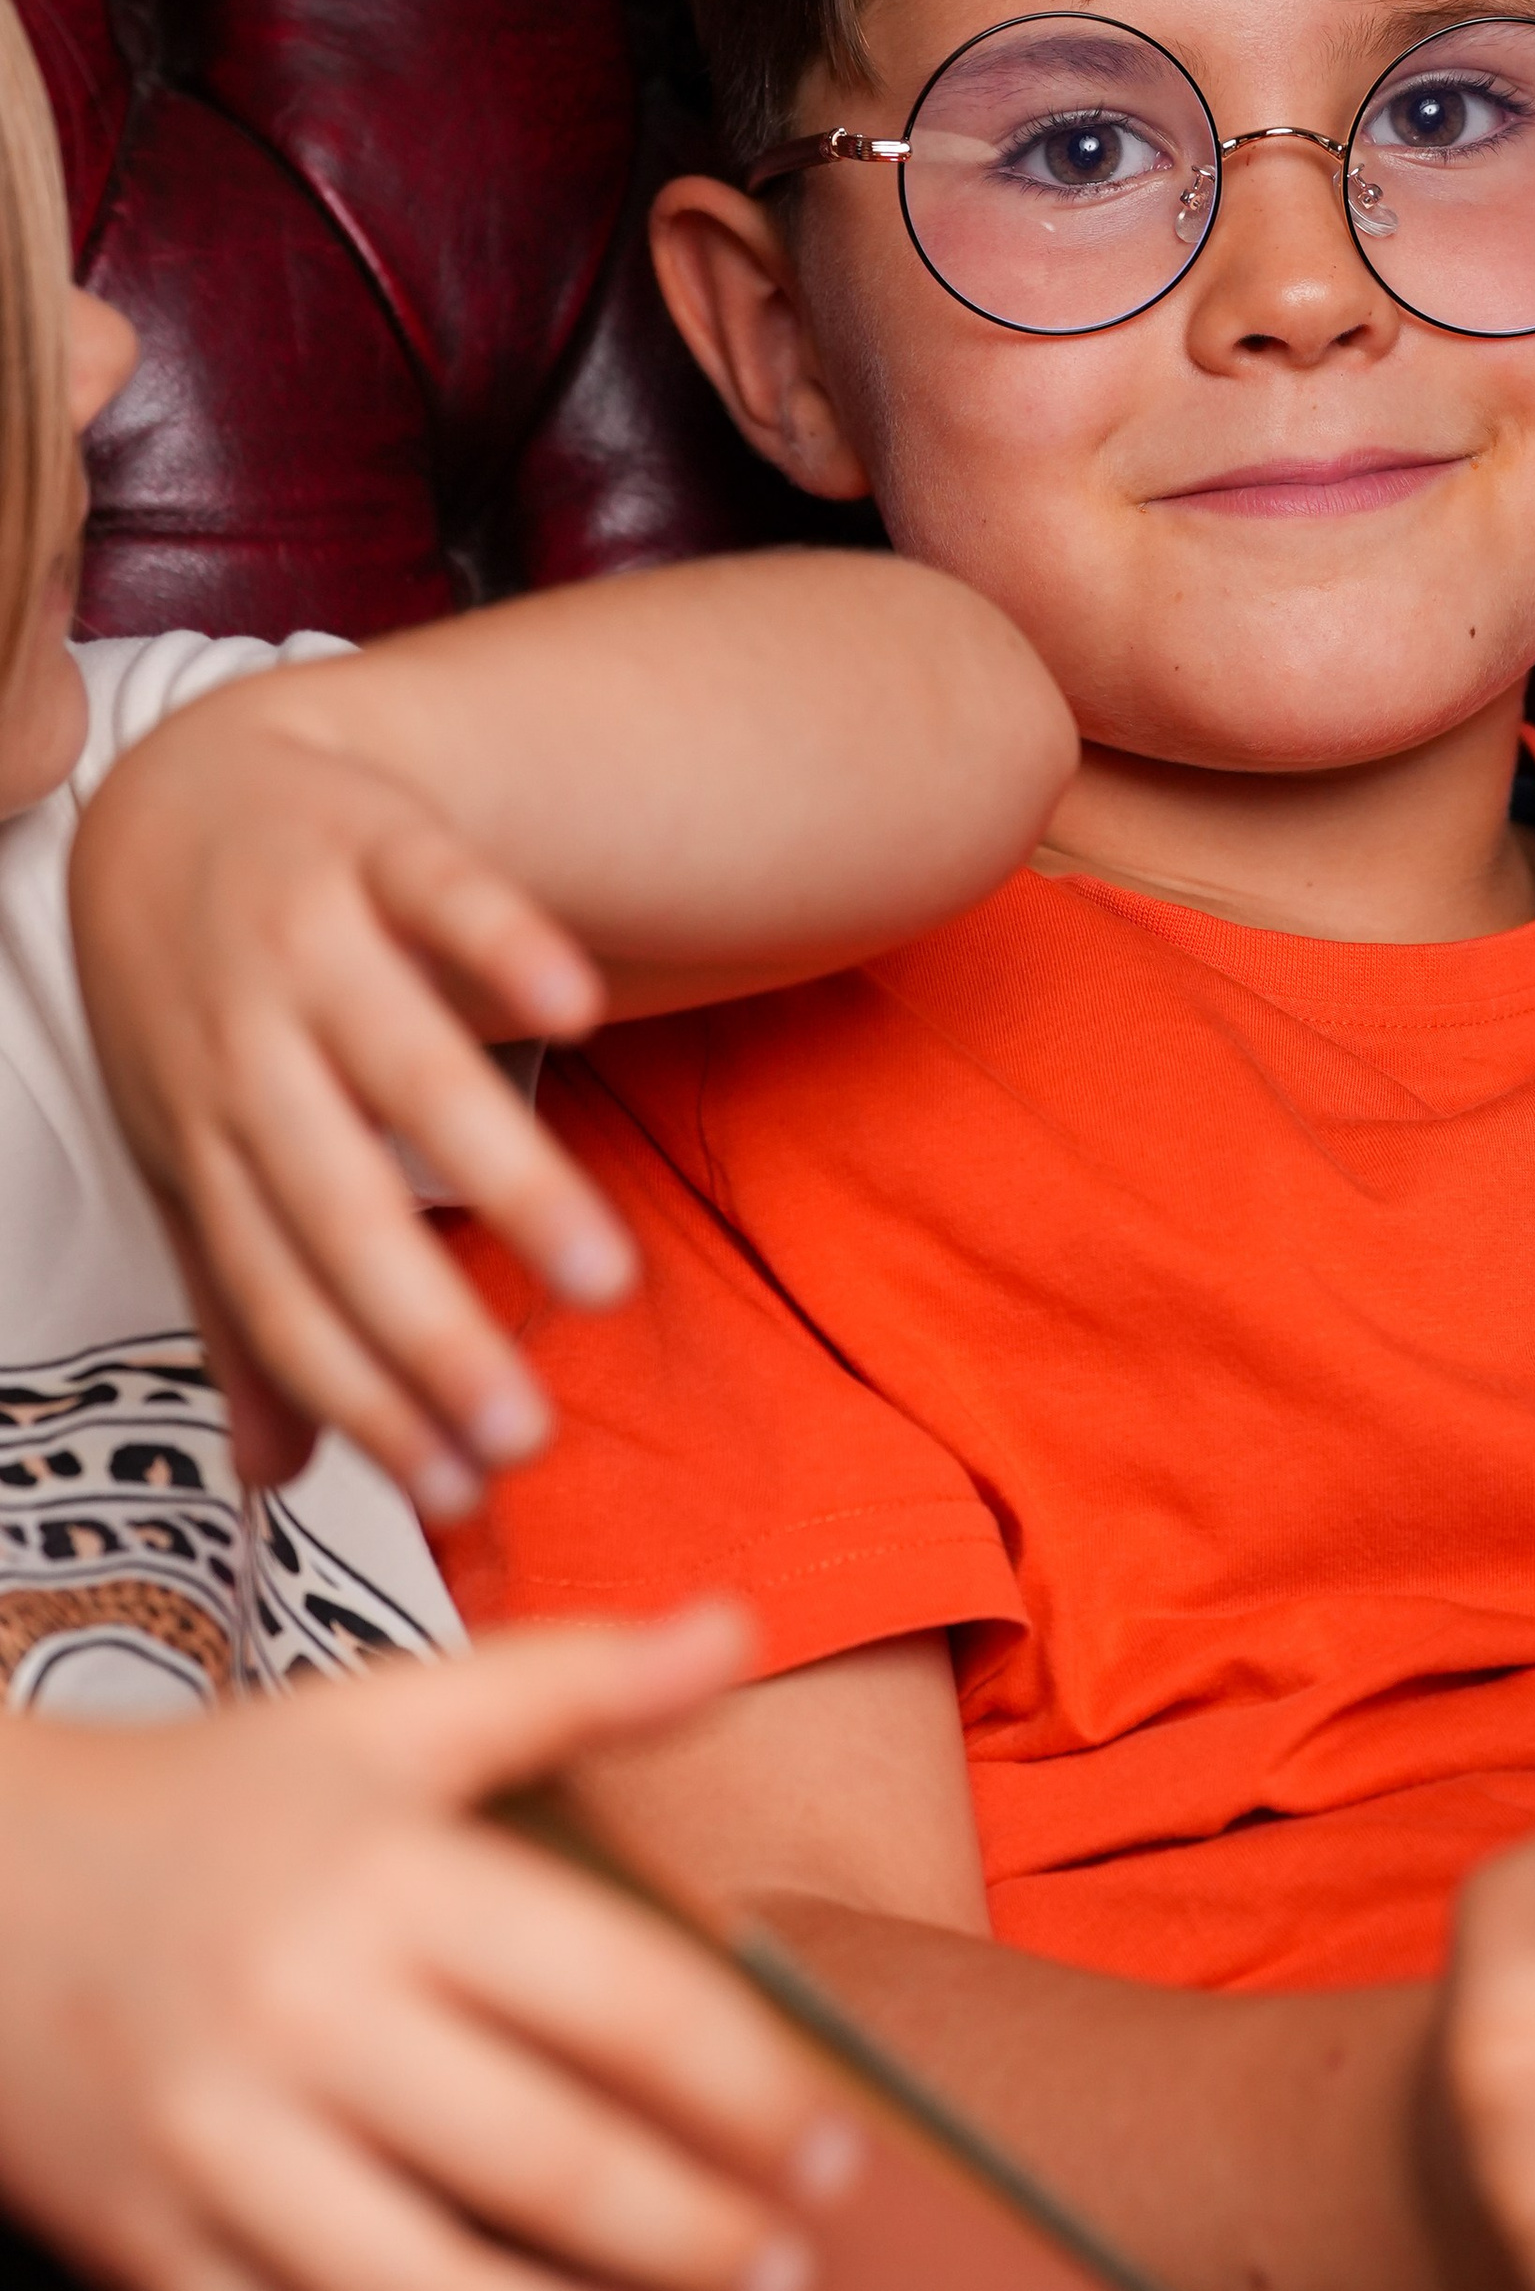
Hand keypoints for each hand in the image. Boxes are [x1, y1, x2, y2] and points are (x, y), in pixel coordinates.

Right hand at [0, 1604, 860, 2290]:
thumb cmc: (218, 1804)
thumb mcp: (388, 1715)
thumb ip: (573, 1679)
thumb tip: (739, 1626)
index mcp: (389, 1881)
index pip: (617, 2000)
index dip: (747, 2089)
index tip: (832, 2150)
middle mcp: (305, 2017)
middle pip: (543, 2165)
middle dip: (692, 2240)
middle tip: (787, 2277)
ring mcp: (219, 2149)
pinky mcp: (154, 2250)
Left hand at [72, 718, 637, 1509]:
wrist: (176, 801)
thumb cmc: (201, 1006)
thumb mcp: (196, 1155)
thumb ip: (244, 1309)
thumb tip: (275, 1473)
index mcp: (206, 1144)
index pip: (277, 1296)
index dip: (364, 1399)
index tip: (458, 1489)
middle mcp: (243, 1052)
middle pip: (335, 1206)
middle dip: (428, 1330)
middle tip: (529, 1429)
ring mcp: (303, 941)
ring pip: (403, 1066)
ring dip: (503, 1175)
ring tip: (602, 1274)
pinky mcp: (370, 838)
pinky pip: (437, 892)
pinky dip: (505, 945)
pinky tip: (579, 1010)